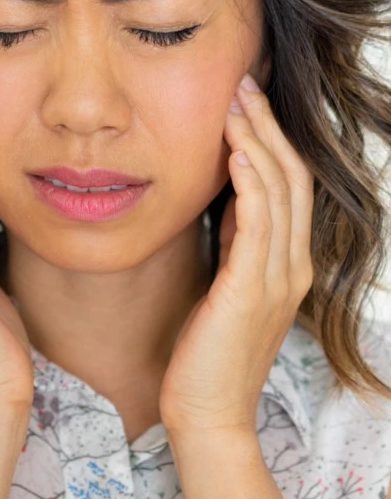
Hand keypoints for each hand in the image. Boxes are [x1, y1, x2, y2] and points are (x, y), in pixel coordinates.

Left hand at [158, 70, 314, 436]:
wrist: (206, 415)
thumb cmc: (206, 355)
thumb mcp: (225, 288)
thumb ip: (235, 245)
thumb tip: (226, 198)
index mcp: (287, 265)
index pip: (289, 186)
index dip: (272, 139)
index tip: (246, 101)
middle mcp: (292, 266)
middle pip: (292, 176)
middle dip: (268, 126)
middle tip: (243, 83)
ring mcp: (277, 278)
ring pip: (279, 190)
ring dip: (258, 140)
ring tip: (236, 101)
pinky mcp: (251, 290)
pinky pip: (258, 222)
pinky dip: (250, 180)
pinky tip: (233, 150)